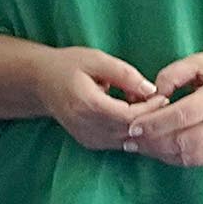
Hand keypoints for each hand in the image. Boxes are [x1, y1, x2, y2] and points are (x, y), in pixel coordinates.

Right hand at [0, 40, 164, 150]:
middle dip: (150, 118)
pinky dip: (131, 132)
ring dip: (141, 127)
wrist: (40, 83)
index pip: (128, 116)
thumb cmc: (68, 66)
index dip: (150, 109)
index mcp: (87, 105)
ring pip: (126, 141)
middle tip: (160, 102)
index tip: (162, 95)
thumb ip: (125, 74)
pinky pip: (118, 143)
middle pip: (129, 132)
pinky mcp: (90, 143)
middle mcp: (86, 127)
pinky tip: (133, 115)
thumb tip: (151, 90)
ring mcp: (87, 138)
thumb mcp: (96, 60)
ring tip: (146, 106)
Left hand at [122, 51, 202, 168]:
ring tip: (141, 147)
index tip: (133, 126)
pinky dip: (176, 159)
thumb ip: (174, 73)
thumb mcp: (202, 62)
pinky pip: (198, 162)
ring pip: (188, 156)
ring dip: (160, 154)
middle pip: (181, 141)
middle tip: (130, 140)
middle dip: (151, 143)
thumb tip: (152, 93)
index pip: (180, 116)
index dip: (153, 123)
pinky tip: (161, 151)